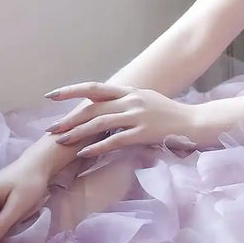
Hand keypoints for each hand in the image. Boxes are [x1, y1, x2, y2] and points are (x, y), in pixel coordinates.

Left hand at [44, 81, 196, 157]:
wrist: (193, 122)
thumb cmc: (169, 114)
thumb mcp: (146, 100)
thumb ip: (125, 102)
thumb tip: (105, 107)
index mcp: (129, 91)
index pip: (94, 88)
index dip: (71, 91)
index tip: (51, 96)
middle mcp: (131, 100)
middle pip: (93, 107)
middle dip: (69, 118)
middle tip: (50, 128)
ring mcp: (137, 116)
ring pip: (100, 123)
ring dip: (77, 133)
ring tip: (61, 141)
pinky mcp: (143, 133)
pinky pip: (115, 141)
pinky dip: (97, 148)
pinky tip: (83, 154)